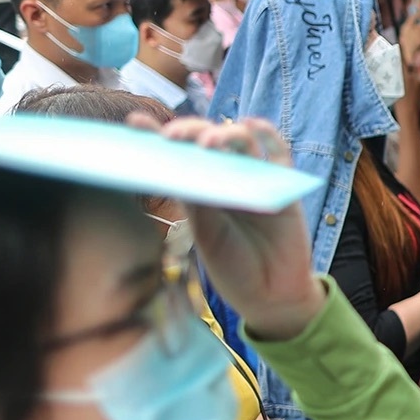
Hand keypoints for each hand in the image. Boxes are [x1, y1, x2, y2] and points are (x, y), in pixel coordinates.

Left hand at [157, 117, 323, 340]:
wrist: (271, 296)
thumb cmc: (234, 269)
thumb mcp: (207, 237)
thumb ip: (200, 203)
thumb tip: (184, 166)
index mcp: (199, 190)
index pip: (176, 155)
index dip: (156, 136)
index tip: (135, 123)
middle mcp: (226, 178)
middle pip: (207, 141)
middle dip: (188, 132)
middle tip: (172, 136)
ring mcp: (255, 178)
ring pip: (240, 141)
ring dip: (223, 134)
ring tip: (209, 143)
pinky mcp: (283, 183)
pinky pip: (278, 152)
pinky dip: (268, 134)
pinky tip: (253, 125)